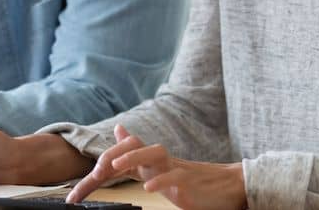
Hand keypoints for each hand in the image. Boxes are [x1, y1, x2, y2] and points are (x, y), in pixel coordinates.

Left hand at [68, 125, 246, 209]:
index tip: (85, 182)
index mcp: (155, 163)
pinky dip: (161, 181)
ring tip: (115, 167)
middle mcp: (163, 162)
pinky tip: (148, 188)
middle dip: (113, 155)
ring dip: (133, 157)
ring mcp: (177, 170)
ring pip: (155, 153)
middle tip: (96, 169)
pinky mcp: (190, 183)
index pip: (125, 153)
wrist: (232, 186)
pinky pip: (175, 178)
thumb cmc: (197, 181)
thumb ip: (139, 154)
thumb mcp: (162, 170)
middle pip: (136, 146)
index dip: (105, 161)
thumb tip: (119, 130)